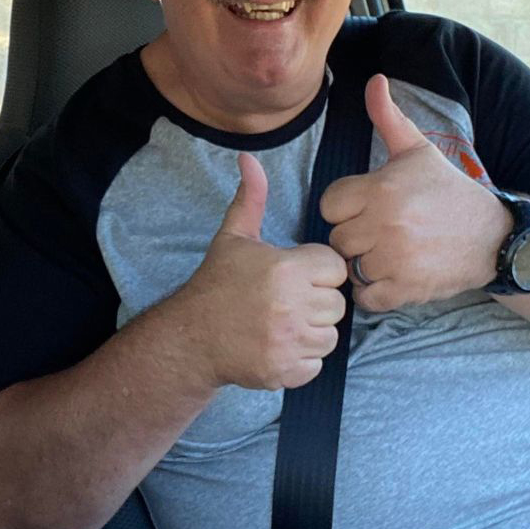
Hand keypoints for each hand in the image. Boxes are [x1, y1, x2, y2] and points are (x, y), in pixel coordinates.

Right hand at [184, 152, 348, 390]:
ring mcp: (290, 341)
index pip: (335, 267)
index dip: (317, 270)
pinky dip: (303, 358)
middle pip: (337, 303)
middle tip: (288, 300)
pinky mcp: (287, 370)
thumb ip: (251, 198)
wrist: (192, 336)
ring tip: (285, 321)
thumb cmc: (217, 284)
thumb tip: (249, 158)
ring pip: (331, 335)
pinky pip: (317, 363)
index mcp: (286, 269)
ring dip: (313, 330)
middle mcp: (292, 305)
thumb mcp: (233, 237)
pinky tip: (280, 343)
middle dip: (317, 301)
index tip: (295, 274)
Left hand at [320, 74, 510, 311]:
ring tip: (388, 252)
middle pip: (336, 238)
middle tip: (380, 231)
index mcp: (382, 188)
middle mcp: (386, 224)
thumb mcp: (418, 151)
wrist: (495, 238)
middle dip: (354, 236)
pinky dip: (373, 292)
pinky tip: (392, 275)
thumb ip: (388, 118)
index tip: (368, 207)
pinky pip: (365, 297)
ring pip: (349, 267)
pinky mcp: (406, 290)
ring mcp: (396, 259)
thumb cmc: (447, 192)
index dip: (346, 207)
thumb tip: (375, 79)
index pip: (330, 204)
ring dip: (363, 264)